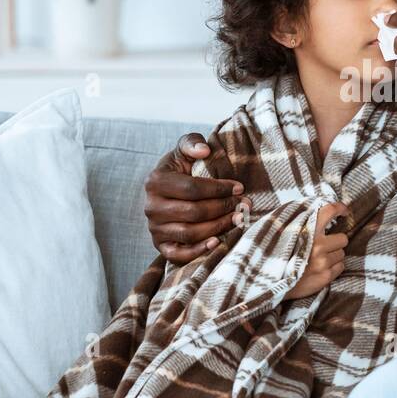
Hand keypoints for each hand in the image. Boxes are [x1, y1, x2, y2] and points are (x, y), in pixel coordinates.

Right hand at [144, 133, 248, 263]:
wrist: (167, 192)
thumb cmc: (180, 170)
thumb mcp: (183, 151)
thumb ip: (192, 142)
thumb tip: (204, 150)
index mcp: (155, 181)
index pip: (192, 188)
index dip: (219, 189)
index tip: (239, 188)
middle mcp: (151, 207)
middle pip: (193, 212)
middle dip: (223, 207)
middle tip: (245, 204)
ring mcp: (154, 228)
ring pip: (190, 233)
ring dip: (218, 227)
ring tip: (238, 218)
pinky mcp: (160, 246)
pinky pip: (179, 254)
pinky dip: (199, 250)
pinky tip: (218, 241)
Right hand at [283, 203, 348, 299]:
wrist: (269, 283)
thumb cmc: (275, 255)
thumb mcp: (281, 232)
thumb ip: (296, 221)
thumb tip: (306, 212)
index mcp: (306, 230)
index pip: (329, 211)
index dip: (340, 208)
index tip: (344, 211)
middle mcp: (317, 245)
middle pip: (343, 238)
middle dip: (335, 242)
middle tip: (324, 246)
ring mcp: (323, 262)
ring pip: (341, 254)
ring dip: (332, 256)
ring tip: (317, 260)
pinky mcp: (325, 276)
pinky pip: (340, 267)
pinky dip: (332, 268)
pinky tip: (319, 269)